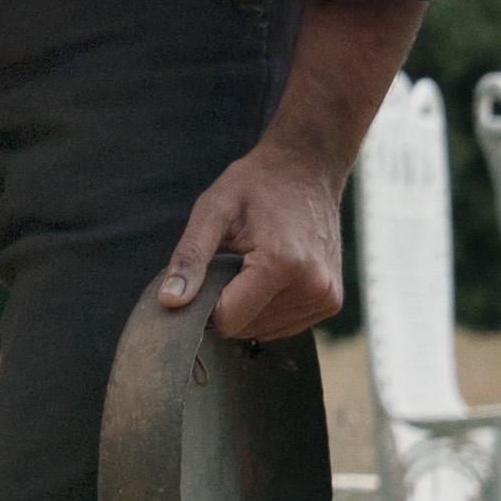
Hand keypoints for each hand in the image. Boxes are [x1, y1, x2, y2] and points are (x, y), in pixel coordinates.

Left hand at [154, 140, 349, 344]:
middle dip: (229, 303)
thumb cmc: (256, 185)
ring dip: (249, 308)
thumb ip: (190, 257)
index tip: (204, 276)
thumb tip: (169, 301)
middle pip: (246, 327)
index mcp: (282, 264)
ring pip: (265, 332)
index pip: (229, 319)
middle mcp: (313, 286)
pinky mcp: (332, 302)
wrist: (307, 169)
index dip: (207, 303)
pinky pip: (285, 326)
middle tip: (232, 262)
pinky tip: (269, 276)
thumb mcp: (213, 210)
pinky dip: (268, 310)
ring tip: (253, 265)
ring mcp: (326, 298)